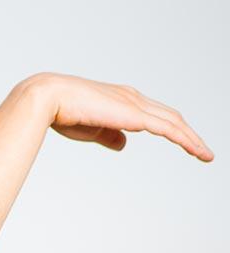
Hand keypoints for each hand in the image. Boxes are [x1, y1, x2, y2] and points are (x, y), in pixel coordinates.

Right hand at [26, 72, 213, 160]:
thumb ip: (110, 136)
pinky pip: (169, 129)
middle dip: (187, 133)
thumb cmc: (62, 111)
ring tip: (205, 155)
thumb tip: (124, 145)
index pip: (154, 113)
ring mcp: (134, 104)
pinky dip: (186, 140)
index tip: (182, 141)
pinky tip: (197, 152)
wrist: (49, 97)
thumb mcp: (92, 128)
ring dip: (192, 139)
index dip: (170, 127)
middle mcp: (132, 97)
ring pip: (174, 122)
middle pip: (169, 116)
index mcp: (121, 98)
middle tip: (201, 150)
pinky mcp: (134, 114)